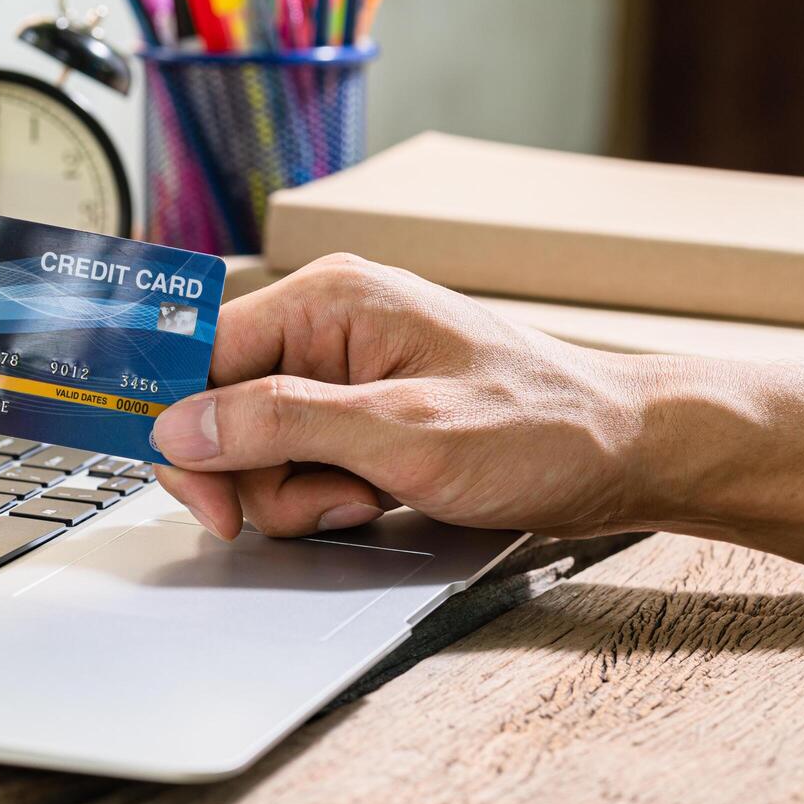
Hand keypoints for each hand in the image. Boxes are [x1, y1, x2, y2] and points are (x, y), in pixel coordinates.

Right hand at [153, 254, 643, 540]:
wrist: (624, 454)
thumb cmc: (539, 428)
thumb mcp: (402, 433)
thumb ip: (281, 423)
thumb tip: (179, 425)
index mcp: (327, 300)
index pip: (201, 353)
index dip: (185, 427)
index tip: (198, 490)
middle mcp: (324, 326)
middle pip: (221, 408)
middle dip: (256, 473)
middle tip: (319, 503)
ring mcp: (340, 371)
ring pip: (255, 447)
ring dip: (297, 493)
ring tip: (368, 495)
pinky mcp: (356, 412)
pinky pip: (296, 460)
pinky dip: (322, 495)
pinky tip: (373, 496)